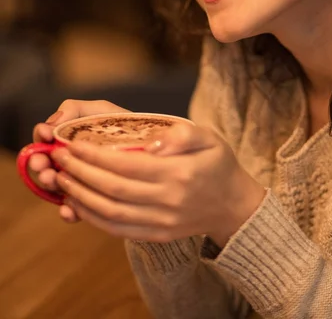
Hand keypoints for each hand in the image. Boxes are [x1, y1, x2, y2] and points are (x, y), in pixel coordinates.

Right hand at [29, 99, 129, 221]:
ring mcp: (81, 180)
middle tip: (42, 164)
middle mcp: (71, 160)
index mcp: (69, 137)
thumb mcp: (101, 111)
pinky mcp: (95, 200)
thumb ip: (75, 109)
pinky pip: (78, 210)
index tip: (46, 134)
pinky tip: (68, 211)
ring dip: (50, 185)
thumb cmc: (127, 126)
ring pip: (57, 186)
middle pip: (45, 163)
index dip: (41, 135)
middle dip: (39, 163)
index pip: (46, 137)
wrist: (157, 148)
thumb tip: (54, 122)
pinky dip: (69, 211)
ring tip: (53, 181)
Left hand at [51, 122, 265, 246]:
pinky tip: (77, 202)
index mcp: (180, 173)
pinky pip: (118, 230)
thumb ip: (182, 135)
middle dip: (81, 173)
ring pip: (111, 213)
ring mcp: (162, 222)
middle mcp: (169, 201)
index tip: (73, 144)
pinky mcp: (157, 235)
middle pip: (114, 189)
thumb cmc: (218, 163)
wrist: (233, 204)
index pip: (128, 164)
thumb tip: (150, 142)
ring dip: (81, 196)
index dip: (96, 156)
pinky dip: (93, 217)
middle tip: (59, 158)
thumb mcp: (210, 137)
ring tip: (61, 178)